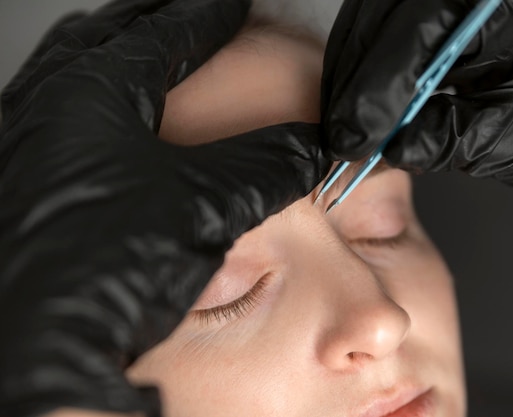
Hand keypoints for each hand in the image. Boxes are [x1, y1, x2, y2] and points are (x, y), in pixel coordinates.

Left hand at [0, 0, 328, 414]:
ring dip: (113, 53)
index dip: (206, 19)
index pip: (163, 35)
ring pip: (71, 74)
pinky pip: (56, 116)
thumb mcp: (204, 206)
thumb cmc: (102, 270)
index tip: (232, 6)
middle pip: (105, 40)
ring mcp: (25, 144)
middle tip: (185, 12)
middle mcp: (46, 109)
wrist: (38, 349)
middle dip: (152, 21)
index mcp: (91, 95)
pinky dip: (88, 100)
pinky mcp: (22, 183)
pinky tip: (105, 124)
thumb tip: (312, 148)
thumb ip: (263, 167)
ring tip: (142, 47)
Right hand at [322, 0, 512, 210]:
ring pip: (373, 19)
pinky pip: (381, 29)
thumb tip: (379, 143)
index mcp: (511, 4)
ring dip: (351, 73)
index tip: (355, 135)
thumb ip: (436, 139)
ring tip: (344, 123)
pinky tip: (356, 102)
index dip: (378, 85)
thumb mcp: (501, 140)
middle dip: (356, 80)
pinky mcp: (435, 11)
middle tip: (341, 135)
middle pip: (384, 15)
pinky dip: (362, 67)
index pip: (420, 28)